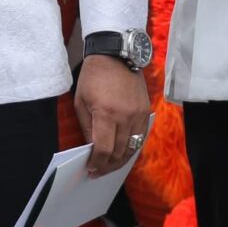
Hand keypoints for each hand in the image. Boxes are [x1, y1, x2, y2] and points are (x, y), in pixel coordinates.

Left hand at [74, 54, 149, 176]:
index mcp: (106, 114)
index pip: (104, 149)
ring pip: (133, 148)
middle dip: (108, 165)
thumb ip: (87, 128)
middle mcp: (126, 116)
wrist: (116, 55)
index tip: (91, 169)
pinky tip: (123, 152)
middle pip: (120, 152)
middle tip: (99, 171)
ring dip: (121, 160)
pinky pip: (141, 137)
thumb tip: (91, 149)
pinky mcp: (146, 111)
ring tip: (110, 165)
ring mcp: (139, 114)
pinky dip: (132, 148)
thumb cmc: (93, 77)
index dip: (97, 163)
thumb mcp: (81, 102)